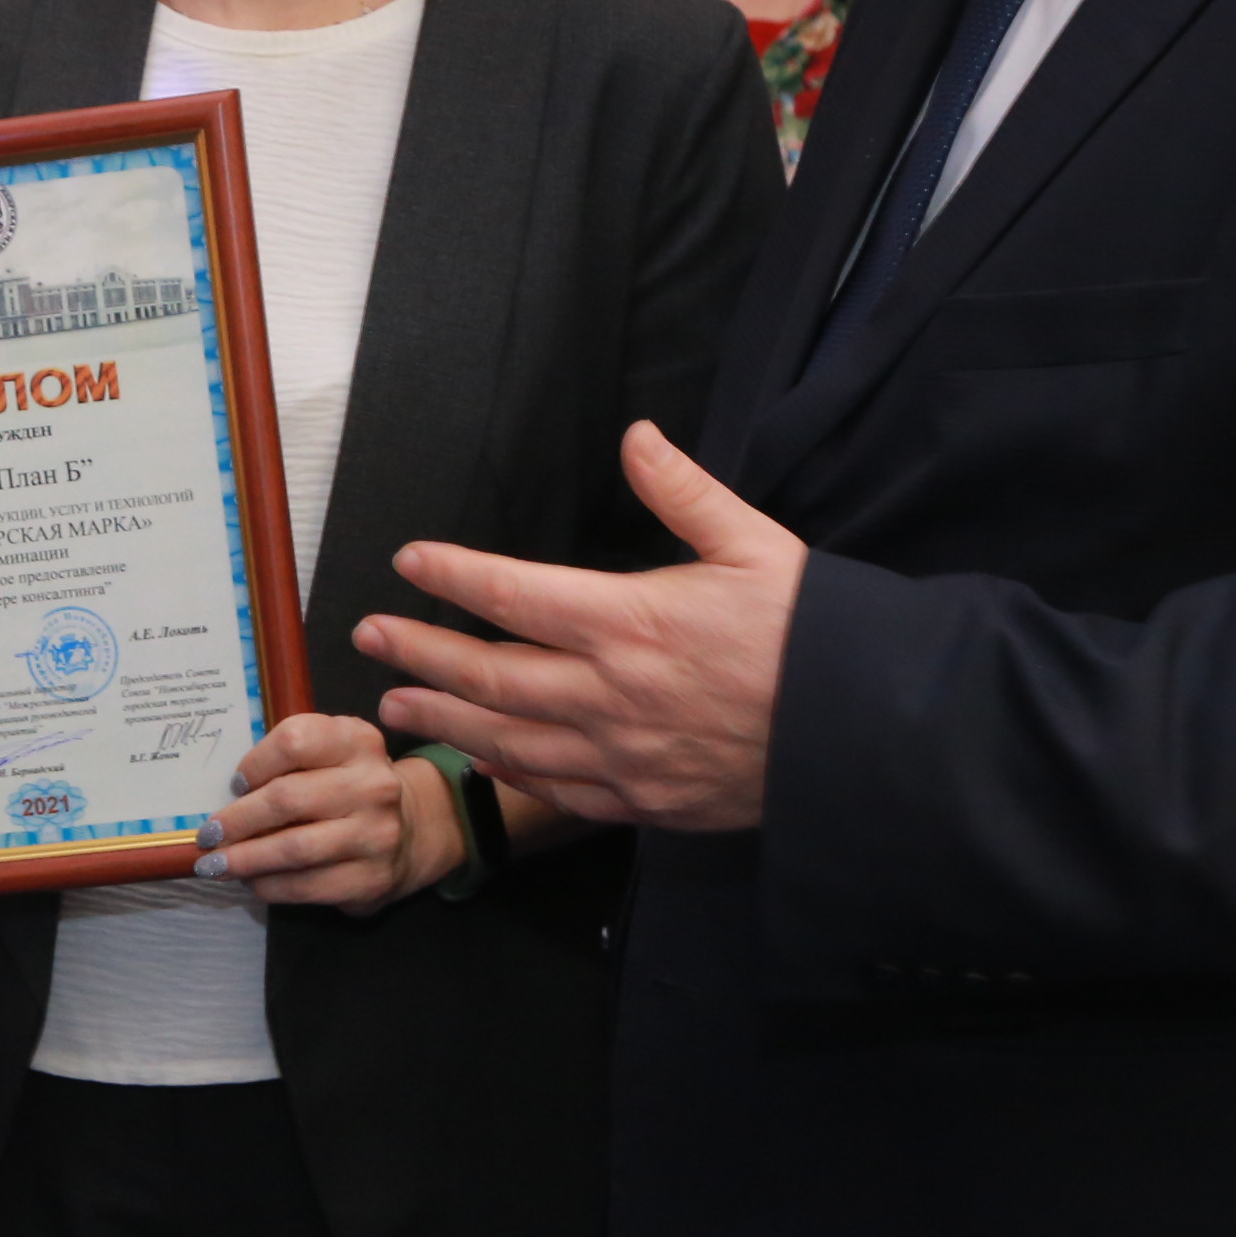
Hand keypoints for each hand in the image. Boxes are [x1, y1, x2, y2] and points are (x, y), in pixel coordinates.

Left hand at [192, 713, 464, 915]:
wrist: (411, 830)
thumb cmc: (348, 786)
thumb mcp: (331, 754)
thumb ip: (288, 760)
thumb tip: (223, 794)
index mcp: (357, 740)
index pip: (295, 741)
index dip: (255, 763)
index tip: (234, 784)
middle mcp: (373, 784)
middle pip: (287, 799)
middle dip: (237, 820)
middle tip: (207, 836)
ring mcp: (376, 834)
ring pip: (293, 848)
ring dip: (245, 859)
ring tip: (215, 865)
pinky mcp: (372, 879)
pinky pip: (306, 886)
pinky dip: (269, 886)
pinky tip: (251, 882)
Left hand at [358, 422, 804, 831]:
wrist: (866, 736)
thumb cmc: (809, 635)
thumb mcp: (753, 542)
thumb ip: (683, 490)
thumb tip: (637, 436)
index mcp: (630, 620)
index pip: (511, 593)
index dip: (451, 576)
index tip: (409, 560)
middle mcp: (610, 693)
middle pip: (488, 673)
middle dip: (419, 651)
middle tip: (369, 634)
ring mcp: (621, 755)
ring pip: (506, 738)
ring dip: (442, 718)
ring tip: (392, 703)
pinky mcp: (643, 800)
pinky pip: (554, 787)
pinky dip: (505, 770)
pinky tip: (478, 756)